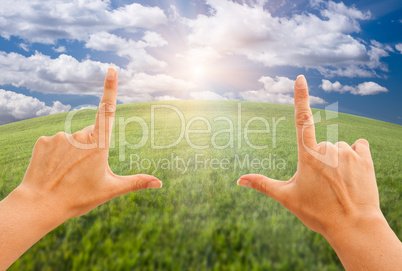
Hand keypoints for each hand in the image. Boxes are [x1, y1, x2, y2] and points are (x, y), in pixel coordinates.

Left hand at [18, 67, 161, 220]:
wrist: (39, 206)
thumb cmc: (78, 198)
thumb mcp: (110, 190)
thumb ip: (136, 182)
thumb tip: (160, 183)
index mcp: (98, 144)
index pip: (106, 110)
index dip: (110, 88)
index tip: (111, 69)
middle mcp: (79, 136)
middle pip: (91, 135)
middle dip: (91, 148)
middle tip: (83, 172)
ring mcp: (59, 137)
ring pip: (72, 140)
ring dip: (73, 152)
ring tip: (67, 174)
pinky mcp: (43, 141)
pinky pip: (55, 143)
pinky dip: (56, 154)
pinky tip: (53, 169)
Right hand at [237, 75, 400, 269]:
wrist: (354, 227)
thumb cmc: (318, 213)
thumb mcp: (287, 198)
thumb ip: (262, 184)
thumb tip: (238, 180)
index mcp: (308, 155)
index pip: (301, 119)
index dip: (300, 97)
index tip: (301, 77)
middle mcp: (328, 149)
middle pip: (319, 145)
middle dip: (319, 160)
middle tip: (323, 184)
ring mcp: (348, 152)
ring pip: (338, 147)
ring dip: (336, 160)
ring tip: (338, 183)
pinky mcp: (365, 158)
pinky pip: (358, 146)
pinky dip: (354, 156)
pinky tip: (353, 174)